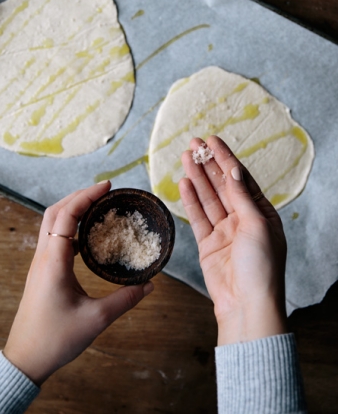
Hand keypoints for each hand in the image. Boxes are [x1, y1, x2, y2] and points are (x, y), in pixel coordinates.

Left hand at [4, 181, 153, 384]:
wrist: (26, 359)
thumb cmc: (56, 339)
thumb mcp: (96, 319)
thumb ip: (125, 299)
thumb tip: (150, 285)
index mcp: (54, 262)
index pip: (66, 216)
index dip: (85, 196)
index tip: (107, 186)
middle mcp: (43, 257)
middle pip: (54, 212)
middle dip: (78, 196)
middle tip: (103, 191)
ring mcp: (40, 264)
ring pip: (51, 223)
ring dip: (71, 209)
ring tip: (97, 206)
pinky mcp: (42, 272)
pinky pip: (54, 238)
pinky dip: (69, 227)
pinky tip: (87, 236)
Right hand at [179, 136, 287, 345]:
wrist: (246, 304)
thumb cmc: (261, 266)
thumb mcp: (256, 225)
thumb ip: (241, 196)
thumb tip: (233, 169)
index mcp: (261, 213)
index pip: (241, 178)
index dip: (226, 158)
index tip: (213, 140)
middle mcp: (242, 219)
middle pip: (222, 185)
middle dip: (208, 163)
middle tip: (193, 143)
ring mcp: (224, 231)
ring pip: (208, 198)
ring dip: (197, 177)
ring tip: (185, 157)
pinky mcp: (208, 244)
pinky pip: (197, 217)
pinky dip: (190, 200)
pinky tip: (183, 182)